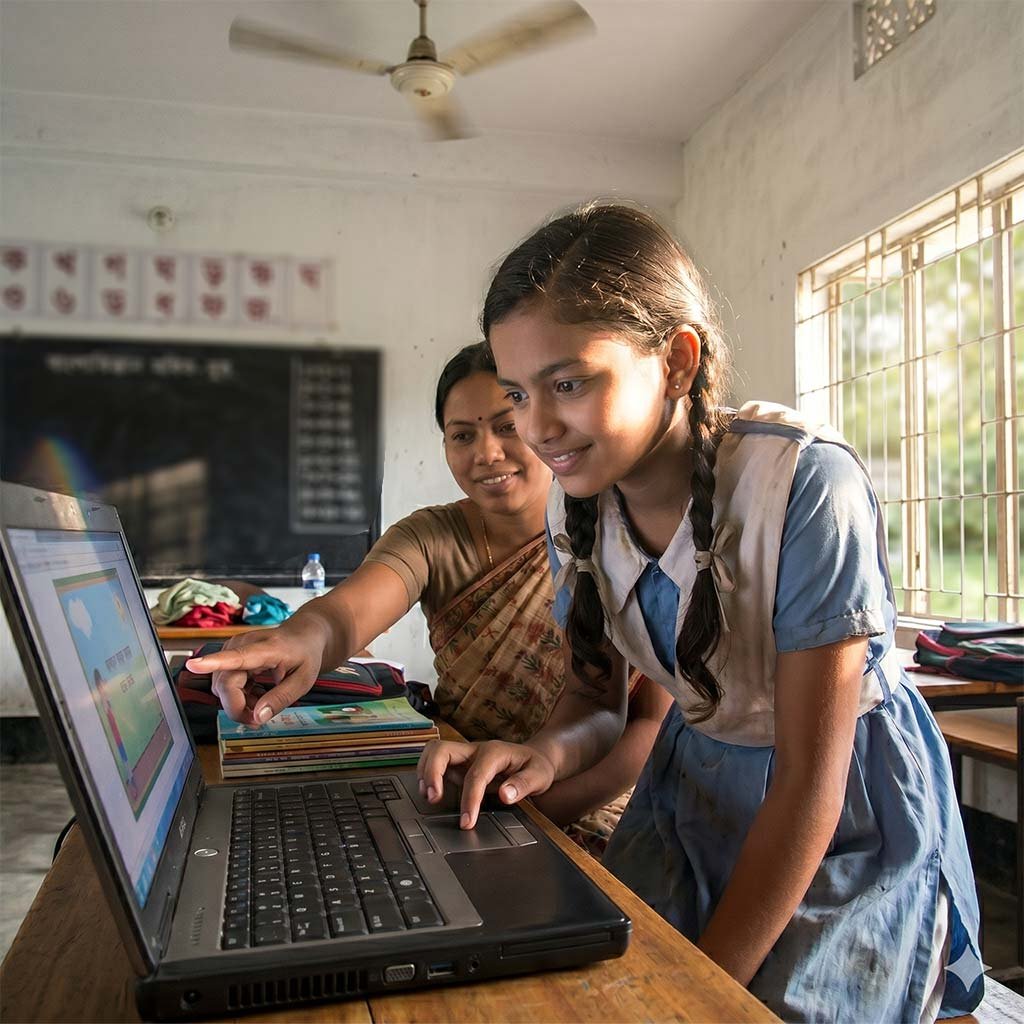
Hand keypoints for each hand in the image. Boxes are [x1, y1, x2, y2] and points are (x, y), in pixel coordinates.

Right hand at [184, 617, 330, 724]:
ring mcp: (233, 650)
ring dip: (240, 703)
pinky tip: (257, 695)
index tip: (193, 665)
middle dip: (238, 709)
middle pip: (225, 685)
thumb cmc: (305, 655)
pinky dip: (239, 697)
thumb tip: (258, 718)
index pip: (236, 657)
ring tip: (265, 700)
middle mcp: (243, 646)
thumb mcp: (304, 680)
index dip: (212, 663)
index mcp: (265, 648)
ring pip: (222, 688)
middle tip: (259, 721)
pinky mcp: (228, 658)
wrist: (302, 635)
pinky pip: (224, 686)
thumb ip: (281, 698)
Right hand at [417, 739, 555, 829]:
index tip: (467, 822)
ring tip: (428, 795)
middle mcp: (475, 750)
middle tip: (432, 798)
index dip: (469, 799)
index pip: (475, 775)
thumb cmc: (536, 766)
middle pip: (442, 749)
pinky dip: (428, 774)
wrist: (536, 756)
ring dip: (425, 771)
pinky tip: (431, 792)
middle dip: (432, 772)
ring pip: (434, 751)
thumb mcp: (540, 775)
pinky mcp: (459, 764)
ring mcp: (465, 756)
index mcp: (494, 753)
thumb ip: (524, 785)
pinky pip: (436, 762)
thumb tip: (505, 795)